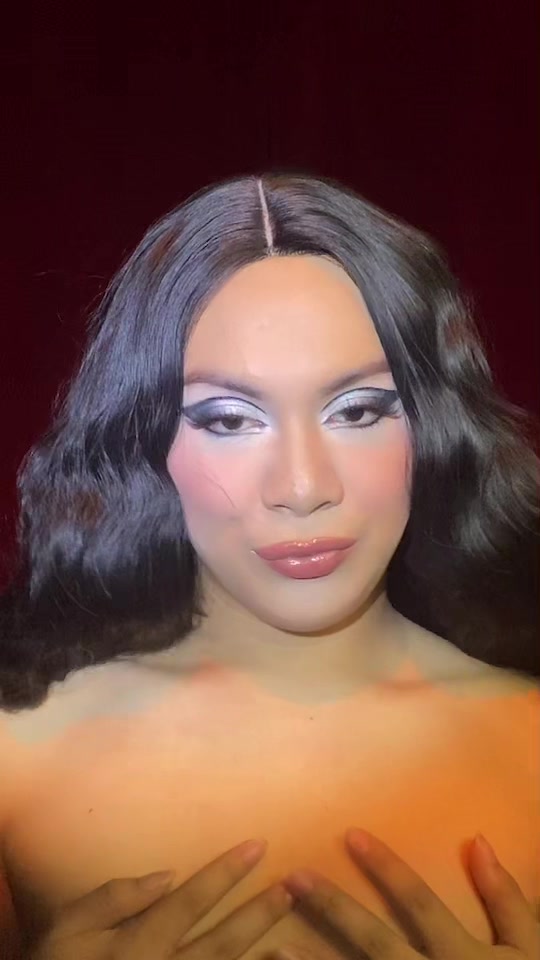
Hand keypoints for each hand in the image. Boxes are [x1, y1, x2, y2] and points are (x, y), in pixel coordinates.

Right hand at [28, 838, 292, 959]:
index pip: (191, 901)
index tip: (258, 846)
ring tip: (293, 939)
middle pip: (221, 943)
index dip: (225, 873)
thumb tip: (166, 874)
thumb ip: (114, 898)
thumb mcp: (69, 927)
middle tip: (290, 888)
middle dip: (258, 915)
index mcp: (139, 943)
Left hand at [274, 830, 538, 958]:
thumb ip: (505, 898)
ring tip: (275, 949)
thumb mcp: (530, 947)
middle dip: (333, 909)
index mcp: (461, 955)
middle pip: (374, 941)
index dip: (385, 866)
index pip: (418, 901)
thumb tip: (478, 841)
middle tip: (294, 878)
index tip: (351, 835)